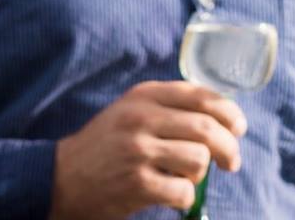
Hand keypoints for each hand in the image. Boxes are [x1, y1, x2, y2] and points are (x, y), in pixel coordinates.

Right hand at [50, 80, 246, 219]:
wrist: (56, 179)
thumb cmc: (104, 145)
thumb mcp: (131, 111)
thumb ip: (169, 106)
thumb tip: (223, 116)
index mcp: (145, 96)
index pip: (203, 97)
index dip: (230, 112)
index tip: (239, 127)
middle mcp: (141, 119)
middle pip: (207, 128)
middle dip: (229, 147)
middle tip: (232, 162)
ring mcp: (137, 151)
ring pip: (198, 158)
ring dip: (202, 173)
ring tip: (191, 179)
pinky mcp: (134, 184)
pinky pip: (182, 190)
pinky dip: (186, 197)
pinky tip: (177, 197)